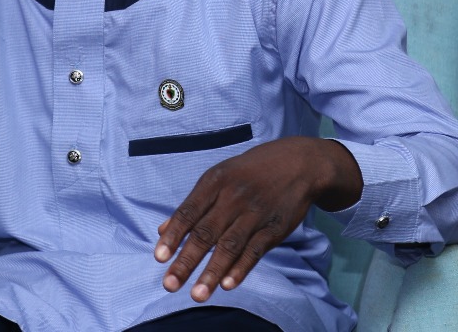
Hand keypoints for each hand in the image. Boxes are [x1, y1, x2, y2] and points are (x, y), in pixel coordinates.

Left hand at [154, 137, 360, 301]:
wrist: (298, 163)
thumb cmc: (251, 171)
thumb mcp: (219, 177)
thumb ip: (192, 205)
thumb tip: (163, 230)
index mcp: (214, 182)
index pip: (188, 212)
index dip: (173, 236)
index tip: (159, 258)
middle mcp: (233, 197)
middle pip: (205, 233)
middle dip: (186, 261)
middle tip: (169, 284)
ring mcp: (255, 213)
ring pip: (229, 246)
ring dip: (212, 272)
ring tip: (197, 294)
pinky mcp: (275, 227)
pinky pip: (255, 250)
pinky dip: (241, 268)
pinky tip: (227, 284)